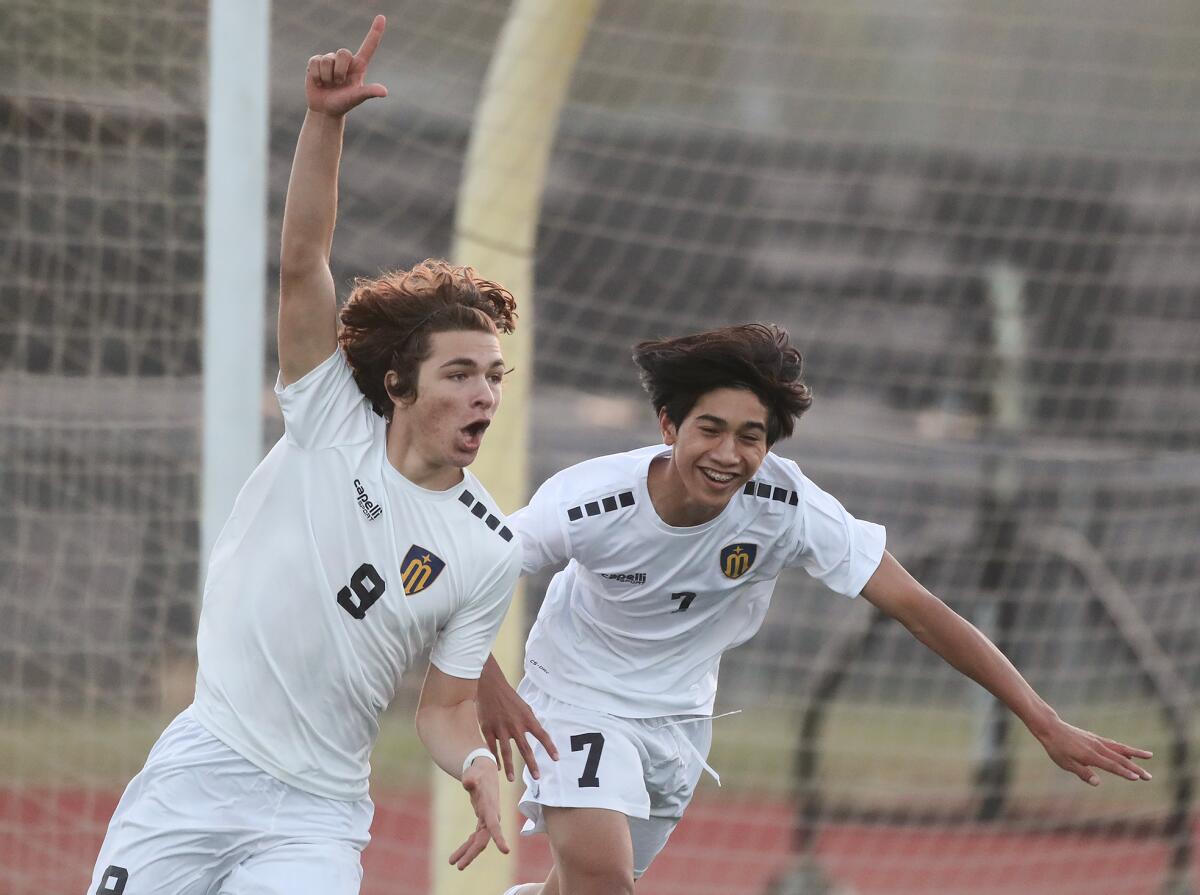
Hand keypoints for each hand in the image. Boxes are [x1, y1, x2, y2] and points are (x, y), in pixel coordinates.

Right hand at [305, 15, 387, 116]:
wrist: (325, 109)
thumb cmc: (344, 103)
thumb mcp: (357, 98)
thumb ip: (369, 92)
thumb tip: (384, 92)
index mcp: (359, 65)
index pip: (369, 46)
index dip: (375, 32)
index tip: (382, 17)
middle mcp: (345, 60)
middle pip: (343, 53)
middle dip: (339, 71)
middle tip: (338, 83)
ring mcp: (330, 60)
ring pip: (327, 60)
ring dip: (327, 76)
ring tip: (328, 84)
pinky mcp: (316, 62)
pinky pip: (315, 62)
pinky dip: (316, 75)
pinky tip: (319, 82)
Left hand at [447, 759, 508, 870]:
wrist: (483, 770)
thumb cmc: (478, 771)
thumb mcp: (474, 773)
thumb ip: (471, 779)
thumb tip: (467, 782)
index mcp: (490, 807)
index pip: (494, 824)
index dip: (499, 837)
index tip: (506, 851)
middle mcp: (491, 816)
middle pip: (483, 839)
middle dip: (472, 853)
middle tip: (458, 867)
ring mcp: (487, 819)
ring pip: (478, 841)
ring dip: (467, 852)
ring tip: (451, 862)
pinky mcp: (482, 820)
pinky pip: (475, 837)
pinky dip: (466, 845)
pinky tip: (457, 854)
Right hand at [478, 663, 557, 780]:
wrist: (490, 686)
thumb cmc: (509, 697)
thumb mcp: (525, 706)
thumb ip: (529, 720)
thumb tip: (535, 732)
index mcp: (527, 718)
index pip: (542, 735)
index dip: (550, 747)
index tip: (556, 758)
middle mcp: (515, 725)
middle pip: (525, 749)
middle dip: (531, 764)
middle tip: (537, 777)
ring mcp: (501, 728)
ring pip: (507, 752)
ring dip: (510, 767)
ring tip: (512, 779)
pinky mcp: (488, 729)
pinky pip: (492, 748)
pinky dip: (495, 759)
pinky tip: (497, 767)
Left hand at [1036, 717, 1152, 785]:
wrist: (1051, 728)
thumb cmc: (1056, 748)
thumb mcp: (1065, 763)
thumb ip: (1082, 773)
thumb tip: (1098, 783)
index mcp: (1090, 755)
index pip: (1111, 765)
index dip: (1124, 772)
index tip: (1137, 778)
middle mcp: (1097, 747)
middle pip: (1120, 759)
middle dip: (1135, 768)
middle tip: (1149, 777)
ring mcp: (1097, 741)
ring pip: (1120, 748)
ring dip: (1135, 754)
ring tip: (1149, 756)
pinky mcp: (1095, 738)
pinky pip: (1113, 744)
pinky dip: (1123, 748)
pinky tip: (1129, 753)